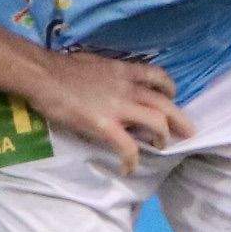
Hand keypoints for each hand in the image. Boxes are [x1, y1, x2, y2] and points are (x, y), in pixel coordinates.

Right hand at [27, 50, 187, 175]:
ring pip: (156, 124)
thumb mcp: (93, 63)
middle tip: (188, 133)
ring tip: (160, 148)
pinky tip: (129, 168)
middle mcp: (127, 88)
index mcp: (123, 71)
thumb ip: (107, 74)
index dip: (169, 88)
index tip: (172, 97)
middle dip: (181, 120)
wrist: (42, 75)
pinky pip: (128, 147)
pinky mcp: (105, 126)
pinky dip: (132, 160)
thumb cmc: (60, 68)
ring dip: (162, 138)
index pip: (156, 76)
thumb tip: (107, 82)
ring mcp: (118, 107)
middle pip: (166, 104)